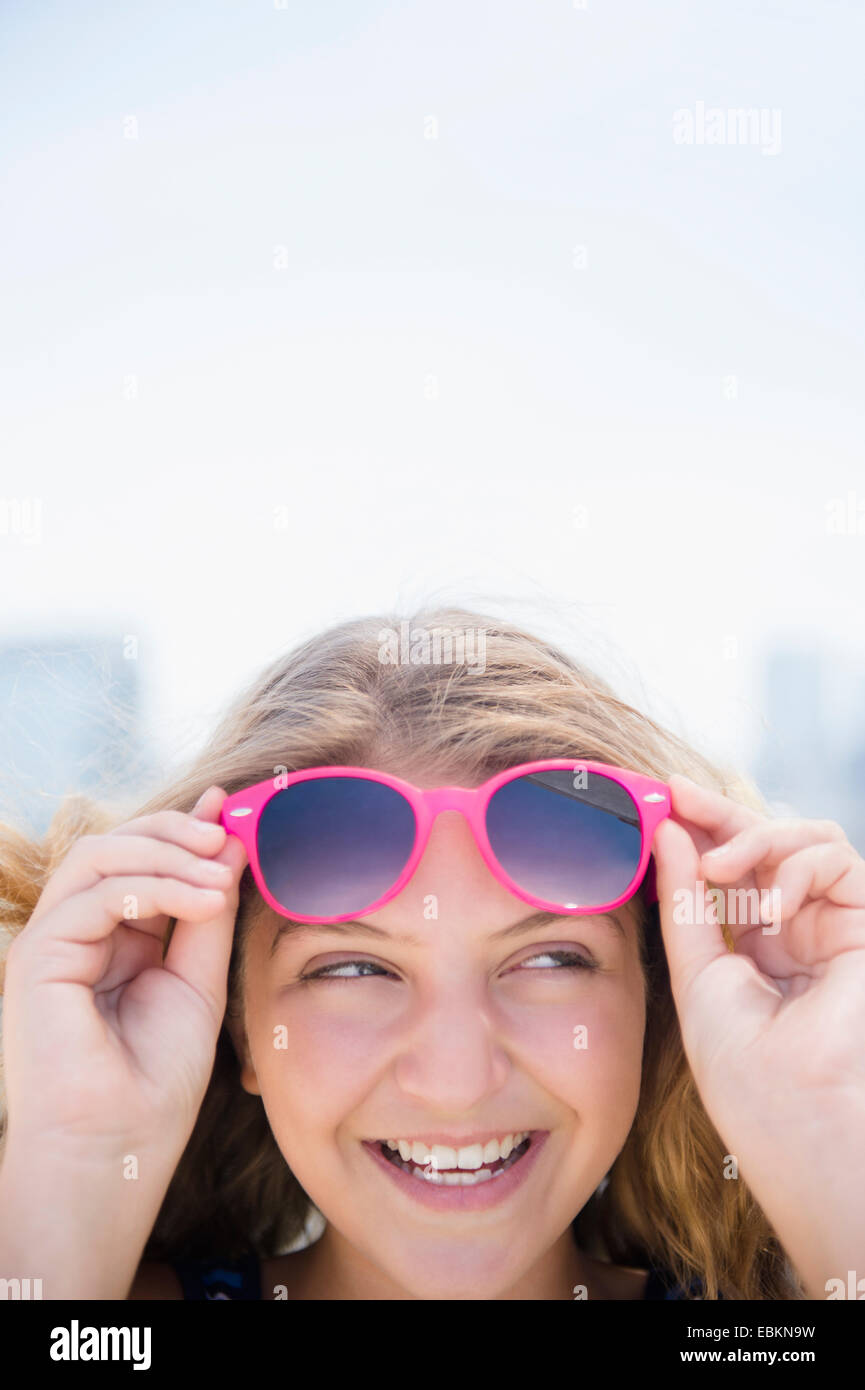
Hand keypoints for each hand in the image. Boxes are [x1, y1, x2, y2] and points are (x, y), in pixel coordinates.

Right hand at [2, 786, 247, 1165]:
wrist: (117, 1148)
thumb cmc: (155, 1081)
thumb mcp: (199, 981)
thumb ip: (208, 915)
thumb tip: (231, 845)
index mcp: (113, 938)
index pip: (143, 862)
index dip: (186, 830)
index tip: (233, 810)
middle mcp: (77, 933)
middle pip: (117, 846)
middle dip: (177, 832)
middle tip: (229, 837)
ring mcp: (52, 942)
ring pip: (100, 856)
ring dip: (167, 854)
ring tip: (219, 875)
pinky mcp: (36, 956)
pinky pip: (92, 893)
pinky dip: (151, 885)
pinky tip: (200, 900)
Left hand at [652, 775, 864, 1295]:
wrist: (799, 1121)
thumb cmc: (746, 1074)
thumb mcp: (697, 976)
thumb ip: (686, 902)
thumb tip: (670, 831)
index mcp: (752, 950)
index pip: (726, 872)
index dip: (696, 830)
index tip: (658, 799)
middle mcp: (794, 933)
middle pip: (762, 845)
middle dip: (719, 813)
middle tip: (677, 793)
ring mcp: (831, 928)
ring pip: (803, 840)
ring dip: (755, 838)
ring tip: (719, 868)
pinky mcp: (864, 926)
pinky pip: (836, 859)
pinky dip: (796, 865)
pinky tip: (767, 906)